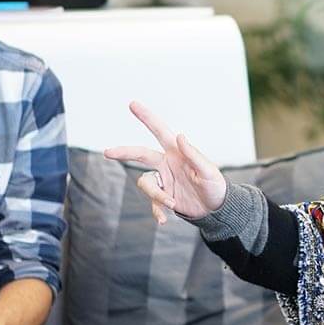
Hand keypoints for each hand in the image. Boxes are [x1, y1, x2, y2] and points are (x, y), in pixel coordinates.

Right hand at [105, 101, 227, 221]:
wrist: (215, 209)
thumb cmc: (215, 186)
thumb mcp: (208, 171)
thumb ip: (194, 155)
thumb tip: (179, 136)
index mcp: (177, 152)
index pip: (160, 131)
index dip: (147, 117)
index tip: (133, 104)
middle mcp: (166, 163)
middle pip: (140, 154)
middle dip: (124, 152)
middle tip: (107, 152)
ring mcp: (163, 180)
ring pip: (145, 184)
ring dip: (156, 195)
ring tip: (172, 203)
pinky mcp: (162, 197)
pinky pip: (152, 203)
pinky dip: (157, 211)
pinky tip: (164, 220)